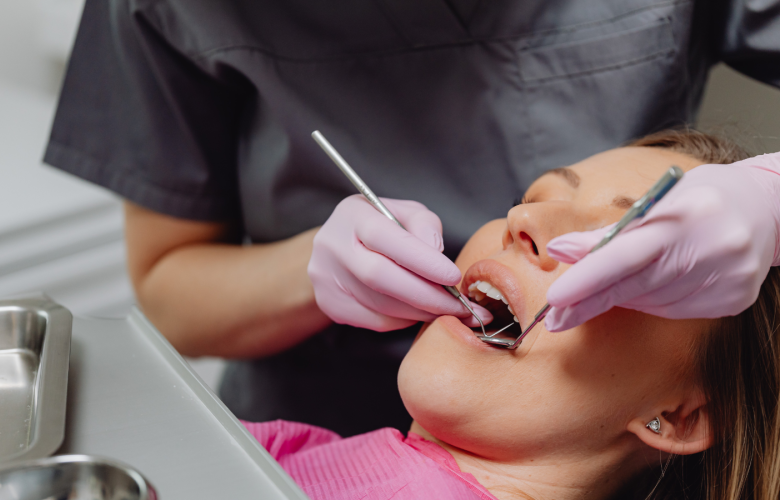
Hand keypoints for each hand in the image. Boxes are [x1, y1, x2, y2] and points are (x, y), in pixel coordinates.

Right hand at [309, 195, 491, 330]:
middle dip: (426, 295)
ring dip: (420, 311)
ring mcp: (327, 278)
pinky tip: (420, 312)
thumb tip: (436, 252)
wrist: (338, 246)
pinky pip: (375, 321)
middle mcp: (333, 246)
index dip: (422, 261)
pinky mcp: (330, 304)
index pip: (386, 238)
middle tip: (461, 307)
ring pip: (380, 304)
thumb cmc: (380, 225)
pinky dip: (404, 320)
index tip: (454, 277)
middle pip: (380, 277)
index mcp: (353, 215)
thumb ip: (424, 224)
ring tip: (449, 311)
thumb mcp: (404, 212)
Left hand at [544, 156, 779, 331]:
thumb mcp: (657, 200)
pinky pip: (676, 311)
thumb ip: (609, 231)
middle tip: (554, 318)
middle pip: (635, 286)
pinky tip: (655, 285)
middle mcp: (712, 248)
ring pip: (652, 303)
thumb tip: (560, 250)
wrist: (768, 207)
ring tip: (618, 283)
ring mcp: (728, 278)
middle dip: (589, 302)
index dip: (589, 277)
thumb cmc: (701, 198)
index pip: (626, 254)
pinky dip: (654, 302)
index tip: (556, 298)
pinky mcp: (735, 300)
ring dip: (623, 297)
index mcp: (685, 215)